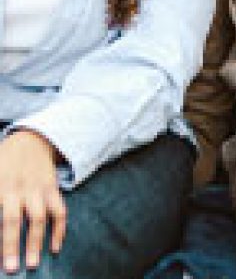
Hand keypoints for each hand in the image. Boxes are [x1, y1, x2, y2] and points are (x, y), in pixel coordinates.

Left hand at [0, 130, 64, 272]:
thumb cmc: (3, 160)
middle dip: (12, 245)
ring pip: (39, 217)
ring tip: (33, 263)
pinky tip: (56, 246)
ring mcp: (38, 189)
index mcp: (0, 186)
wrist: (32, 139)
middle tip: (13, 268)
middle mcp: (18, 189)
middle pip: (14, 220)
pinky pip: (59, 210)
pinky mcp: (52, 189)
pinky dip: (60, 228)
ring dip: (37, 241)